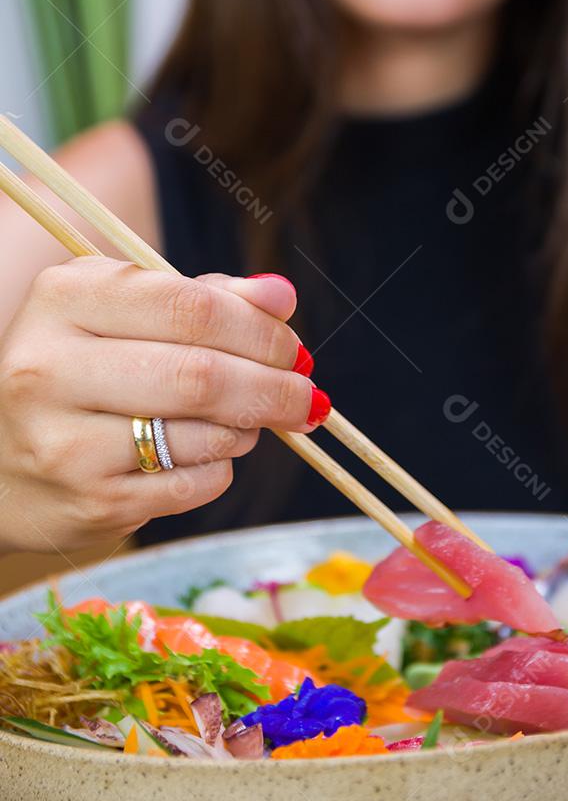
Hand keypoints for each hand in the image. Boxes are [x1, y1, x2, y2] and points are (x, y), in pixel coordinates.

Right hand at [0, 258, 328, 551]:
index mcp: (64, 299)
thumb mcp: (121, 312)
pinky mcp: (89, 504)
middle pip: (201, 376)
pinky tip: (209, 452)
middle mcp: (52, 369)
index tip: (291, 346)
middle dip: (274, 385)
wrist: (0, 461)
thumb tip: (281, 296)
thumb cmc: (80, 370)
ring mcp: (65, 445)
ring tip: (247, 418)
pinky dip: (222, 466)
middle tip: (304, 392)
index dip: (260, 328)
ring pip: (204, 435)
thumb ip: (203, 298)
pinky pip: (193, 486)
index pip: (191, 307)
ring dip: (248, 427)